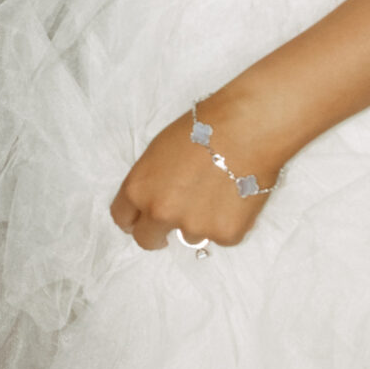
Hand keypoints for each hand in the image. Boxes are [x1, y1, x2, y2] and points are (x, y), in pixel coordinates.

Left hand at [108, 105, 279, 253]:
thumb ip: (150, 183)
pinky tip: (237, 196)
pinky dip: (229, 221)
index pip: (123, 219)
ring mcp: (193, 227)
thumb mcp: (158, 151)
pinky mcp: (225, 234)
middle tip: (174, 223)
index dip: (134, 219)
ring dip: (200, 221)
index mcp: (138, 190)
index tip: (143, 220)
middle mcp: (160, 213)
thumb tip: (154, 201)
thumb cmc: (203, 128)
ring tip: (218, 191)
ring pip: (191, 235)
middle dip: (157, 235)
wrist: (246, 128)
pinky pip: (222, 236)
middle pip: (147, 240)